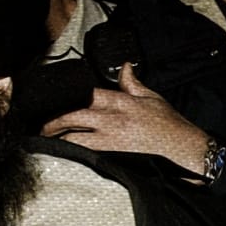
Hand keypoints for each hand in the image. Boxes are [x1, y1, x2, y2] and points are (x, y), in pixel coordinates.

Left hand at [40, 62, 209, 175]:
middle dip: (52, 120)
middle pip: (72, 115)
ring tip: (45, 140)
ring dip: (56, 139)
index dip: (67, 95)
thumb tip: (125, 67)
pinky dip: (70, 154)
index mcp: (121, 102)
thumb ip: (132, 83)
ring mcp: (110, 141)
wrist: (184, 150)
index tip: (56, 99)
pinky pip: (83, 155)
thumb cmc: (170, 126)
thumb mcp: (152, 98)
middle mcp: (112, 120)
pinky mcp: (111, 158)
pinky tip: (61, 155)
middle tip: (42, 124)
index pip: (85, 93)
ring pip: (73, 138)